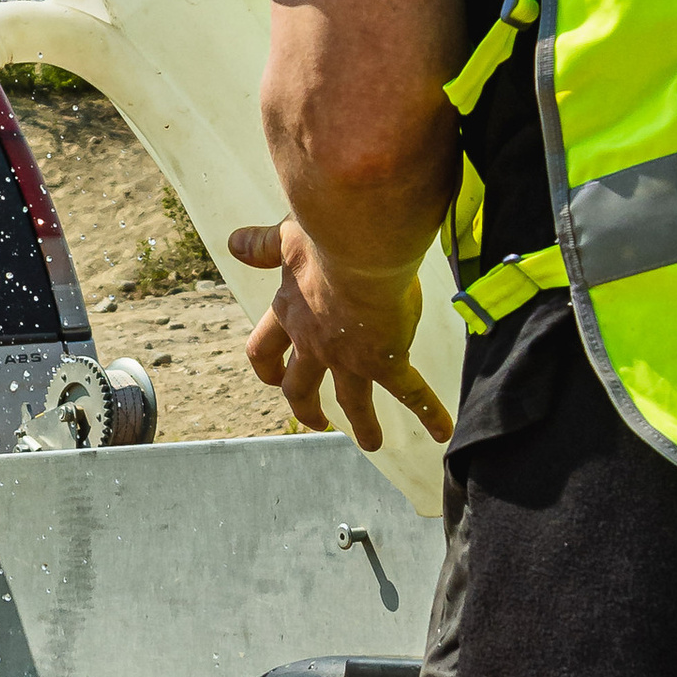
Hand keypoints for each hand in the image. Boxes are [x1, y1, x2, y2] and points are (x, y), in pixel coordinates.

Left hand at [228, 219, 450, 452]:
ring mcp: (349, 358)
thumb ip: (263, 245)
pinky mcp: (386, 361)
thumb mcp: (288, 237)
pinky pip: (410, 392)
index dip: (266, 366)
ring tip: (371, 442)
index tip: (271, 378)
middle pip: (300, 389)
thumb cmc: (324, 234)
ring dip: (363, 423)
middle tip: (317, 422)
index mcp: (291, 314)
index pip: (265, 350)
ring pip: (353, 401)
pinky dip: (428, 412)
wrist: (359, 245)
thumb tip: (234, 242)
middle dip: (307, 408)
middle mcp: (314, 344)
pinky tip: (442, 430)